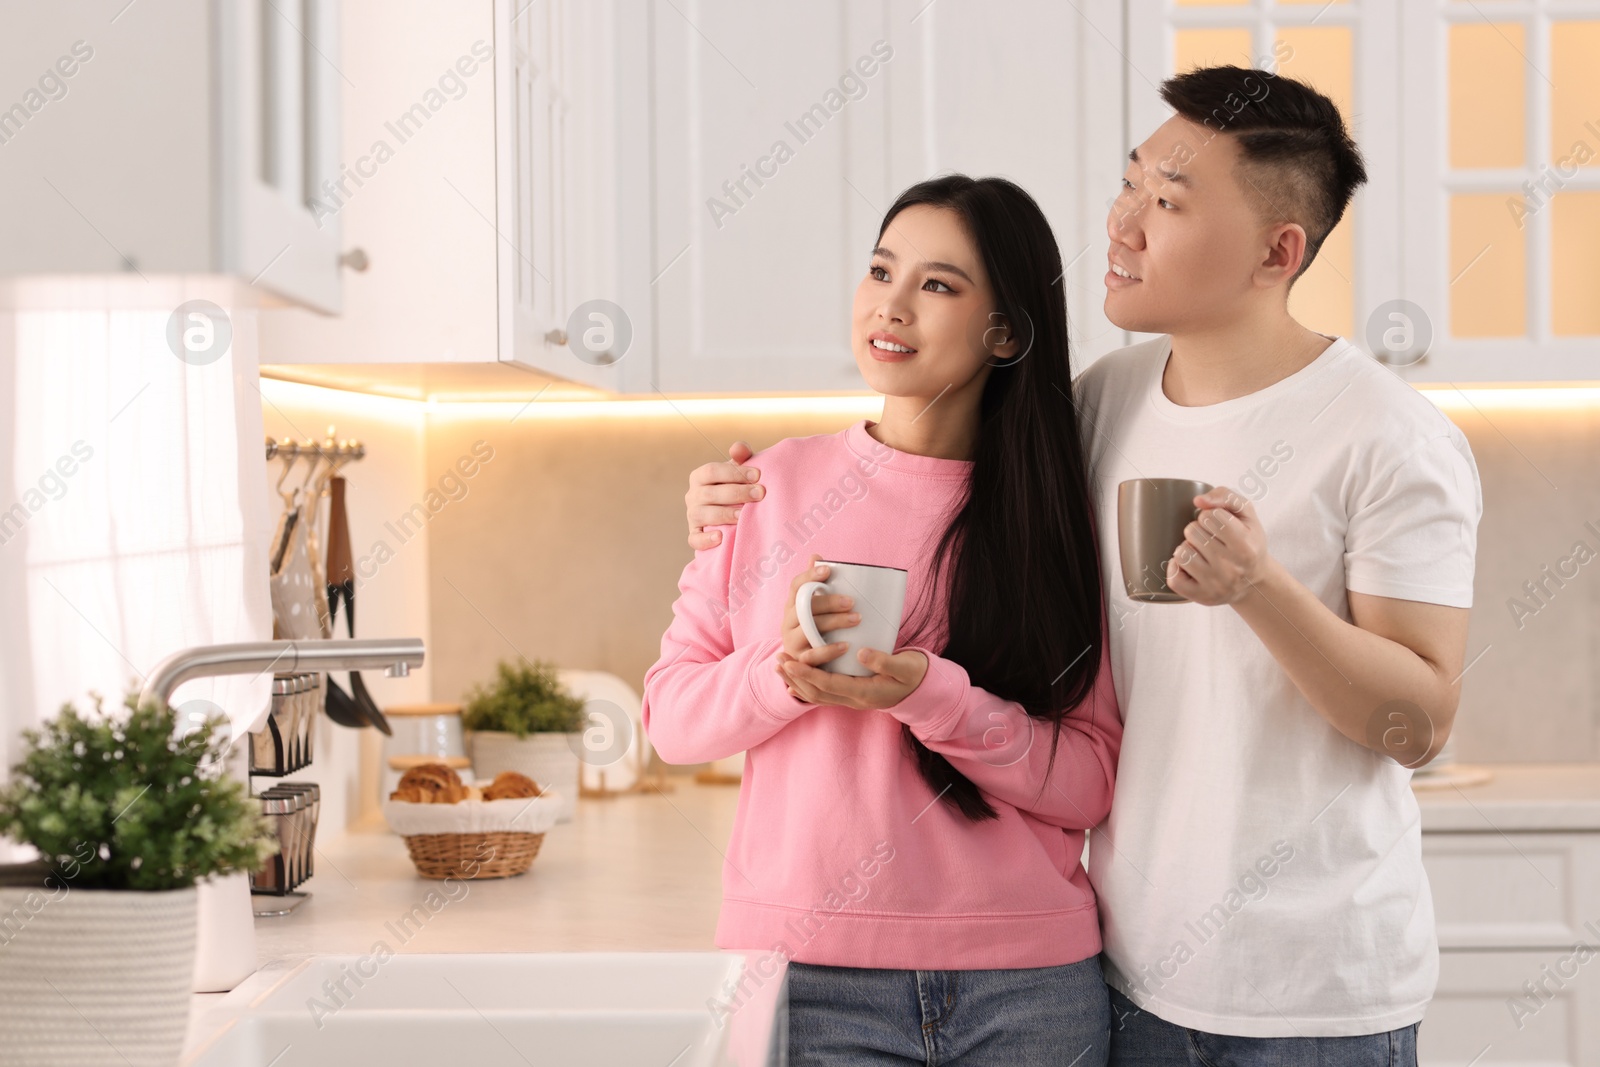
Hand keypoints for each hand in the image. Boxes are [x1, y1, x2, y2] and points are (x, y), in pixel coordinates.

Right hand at [687, 441, 762, 549]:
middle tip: (760, 494)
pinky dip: (706, 539)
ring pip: (702, 515)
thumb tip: (738, 448)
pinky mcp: (694, 535)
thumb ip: (741, 457)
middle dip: (736, 493)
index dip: (734, 472)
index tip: (758, 475)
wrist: (731, 513)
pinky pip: (695, 539)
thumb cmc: (737, 486)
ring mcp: (692, 516)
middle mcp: (693, 495)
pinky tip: (721, 537)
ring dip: (724, 515)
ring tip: (744, 516)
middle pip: (710, 493)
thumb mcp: (739, 471)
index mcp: (700, 476)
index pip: (711, 471)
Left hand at [777, 646, 929, 710]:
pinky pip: (824, 694)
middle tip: (777, 661)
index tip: (789, 661)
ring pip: (817, 695)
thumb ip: (884, 661)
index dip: (807, 674)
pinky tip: (795, 679)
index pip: (828, 684)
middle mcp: (854, 699)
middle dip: (795, 678)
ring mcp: (852, 699)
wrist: (923, 688)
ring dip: (797, 682)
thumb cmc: (914, 674)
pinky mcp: (852, 693)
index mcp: (864, 693)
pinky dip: (807, 687)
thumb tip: (861, 653)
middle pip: (816, 693)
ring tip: (780, 666)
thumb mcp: (905, 666)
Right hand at [781, 556, 858, 661]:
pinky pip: (812, 656)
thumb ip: (817, 586)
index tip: (827, 570)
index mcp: (792, 606)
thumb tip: (816, 556)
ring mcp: (792, 642)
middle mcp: (788, 622)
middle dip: (828, 602)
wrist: (803, 663)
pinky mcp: (800, 662)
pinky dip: (829, 650)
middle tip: (852, 601)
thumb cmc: (816, 629)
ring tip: (856, 619)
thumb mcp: (815, 609)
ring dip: (834, 622)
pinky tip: (846, 646)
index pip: (796, 586)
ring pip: (809, 629)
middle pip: (804, 607)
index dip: (809, 576)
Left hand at [1166, 487, 1269, 605]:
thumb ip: (1226, 496)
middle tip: (1210, 538)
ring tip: (1201, 552)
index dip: (1210, 515)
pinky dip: (1176, 568)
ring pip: (1181, 553)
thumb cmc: (1248, 542)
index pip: (1211, 516)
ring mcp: (1215, 585)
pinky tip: (1189, 566)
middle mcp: (1231, 568)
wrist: (1254, 581)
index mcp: (1245, 546)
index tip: (1218, 523)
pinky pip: (1173, 578)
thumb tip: (1199, 501)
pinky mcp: (1201, 597)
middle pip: (1192, 531)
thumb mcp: (1247, 514)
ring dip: (1187, 547)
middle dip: (1198, 530)